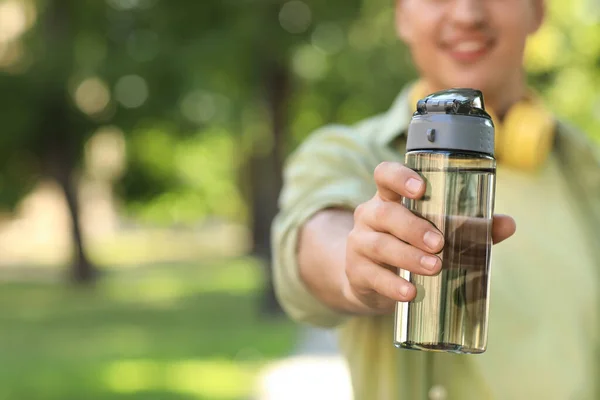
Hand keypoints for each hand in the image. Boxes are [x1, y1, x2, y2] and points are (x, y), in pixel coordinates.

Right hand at [342, 161, 515, 314]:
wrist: (368, 280)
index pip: (385, 175)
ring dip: (408, 256)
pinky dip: (392, 285)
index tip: (421, 188)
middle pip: (385, 213)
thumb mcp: (431, 233)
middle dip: (413, 227)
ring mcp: (359, 243)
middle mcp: (369, 216)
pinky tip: (410, 293)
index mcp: (389, 198)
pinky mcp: (356, 272)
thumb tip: (507, 224)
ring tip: (434, 268)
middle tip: (439, 243)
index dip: (399, 177)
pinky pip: (373, 276)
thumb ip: (468, 228)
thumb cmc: (406, 246)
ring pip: (379, 245)